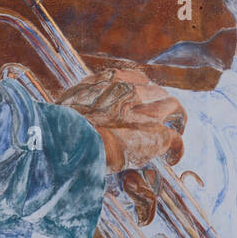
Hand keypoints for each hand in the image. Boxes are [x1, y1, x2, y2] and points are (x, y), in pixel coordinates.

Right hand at [60, 68, 186, 225]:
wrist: (71, 146)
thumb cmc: (60, 131)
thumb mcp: (63, 109)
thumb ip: (73, 107)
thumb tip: (65, 116)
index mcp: (109, 82)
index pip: (133, 78)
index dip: (139, 90)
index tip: (138, 100)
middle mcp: (131, 91)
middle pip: (155, 90)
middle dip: (158, 102)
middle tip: (157, 118)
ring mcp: (146, 112)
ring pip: (172, 106)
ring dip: (174, 118)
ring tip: (173, 131)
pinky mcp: (156, 134)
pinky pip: (176, 139)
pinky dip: (176, 149)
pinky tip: (172, 159)